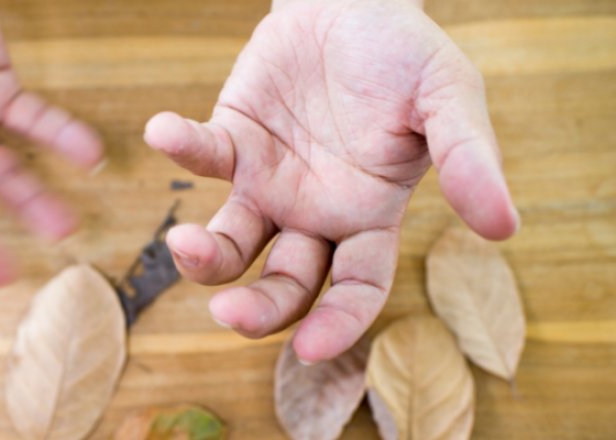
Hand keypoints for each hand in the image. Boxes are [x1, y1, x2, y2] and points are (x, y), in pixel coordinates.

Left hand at [145, 0, 518, 362]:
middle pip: (283, 283)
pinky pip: (203, 155)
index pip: (355, 287)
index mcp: (367, 216)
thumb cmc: (404, 55)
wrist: (353, 4)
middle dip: (258, 309)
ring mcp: (268, 182)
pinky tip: (164, 131)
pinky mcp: (232, 141)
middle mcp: (313, 212)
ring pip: (231, 243)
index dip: (336, 322)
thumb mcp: (447, 97)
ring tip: (183, 241)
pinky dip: (182, 147)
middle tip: (228, 314)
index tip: (309, 348)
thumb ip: (469, 158)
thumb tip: (504, 227)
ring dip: (203, 256)